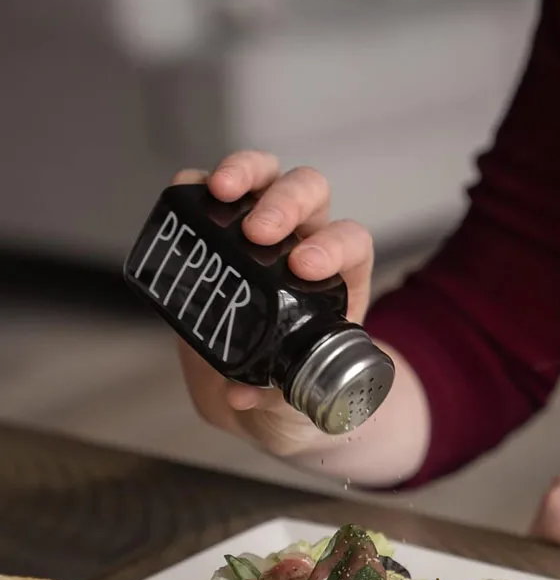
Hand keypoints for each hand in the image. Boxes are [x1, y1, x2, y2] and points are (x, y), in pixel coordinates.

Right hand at [174, 151, 374, 454]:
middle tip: (259, 232)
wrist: (256, 396)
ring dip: (247, 174)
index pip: (350, 243)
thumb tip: (244, 394)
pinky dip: (201, 182)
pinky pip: (214, 190)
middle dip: (287, 204)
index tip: (304, 267)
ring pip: (268, 177)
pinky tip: (189, 189)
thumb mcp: (294, 405)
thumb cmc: (288, 393)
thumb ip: (277, 401)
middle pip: (312, 196)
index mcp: (338, 284)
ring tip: (222, 191)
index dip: (332, 246)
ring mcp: (263, 234)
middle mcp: (305, 246)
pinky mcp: (220, 232)